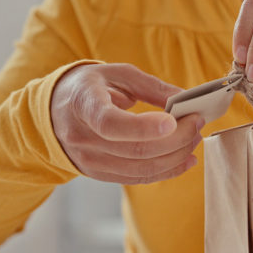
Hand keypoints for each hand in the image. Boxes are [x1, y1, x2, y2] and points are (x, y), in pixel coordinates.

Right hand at [50, 63, 203, 184]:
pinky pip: (139, 178)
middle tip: (198, 123)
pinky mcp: (99, 174)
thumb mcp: (117, 74)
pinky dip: (168, 171)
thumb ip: (153, 87)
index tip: (173, 120)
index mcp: (83, 104)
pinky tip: (186, 159)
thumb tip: (187, 99)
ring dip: (177, 156)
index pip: (111, 124)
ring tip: (195, 138)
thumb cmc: (91, 87)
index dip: (144, 127)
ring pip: (142, 169)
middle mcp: (83, 137)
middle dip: (177, 139)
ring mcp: (90, 161)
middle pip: (136, 150)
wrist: (54, 111)